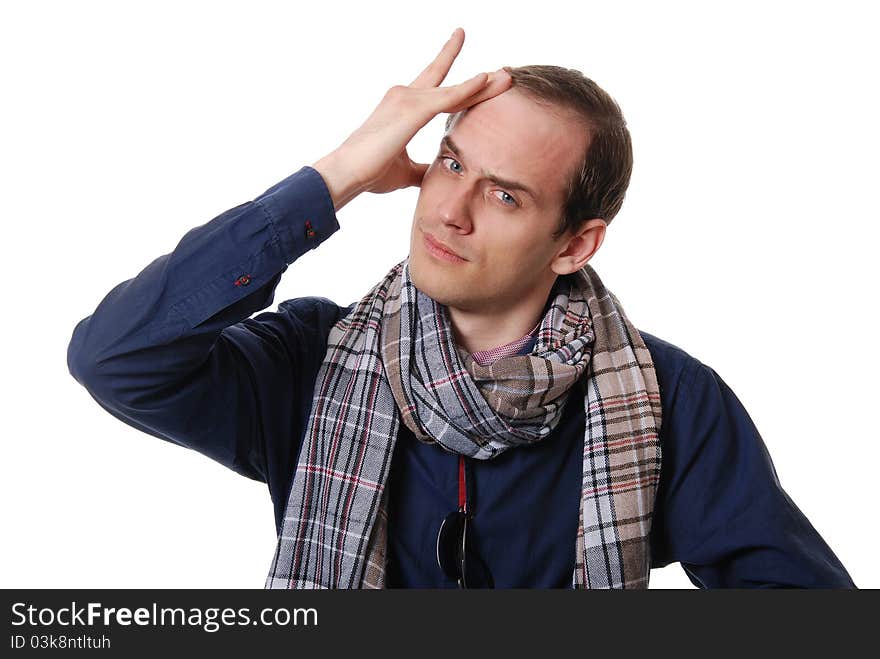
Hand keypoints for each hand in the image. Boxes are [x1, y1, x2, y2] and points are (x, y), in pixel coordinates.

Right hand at [312, 27, 511, 210]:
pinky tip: (486, 81)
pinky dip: (467, 89)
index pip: (439, 90)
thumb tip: (434, 175)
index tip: (485, 78)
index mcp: (404, 108)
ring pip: (453, 89)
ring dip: (482, 83)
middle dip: (478, 78)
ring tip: (507, 76)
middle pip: (449, 82)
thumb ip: (421, 168)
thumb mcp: (405, 171)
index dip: (464, 86)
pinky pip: (446, 97)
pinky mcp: (411, 111)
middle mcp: (405, 96)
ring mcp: (407, 100)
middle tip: (504, 71)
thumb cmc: (370, 172)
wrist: (347, 173)